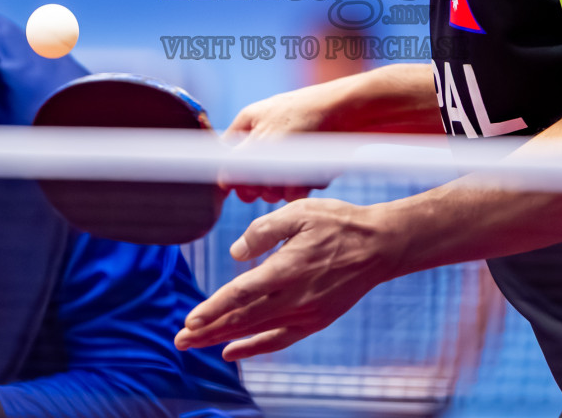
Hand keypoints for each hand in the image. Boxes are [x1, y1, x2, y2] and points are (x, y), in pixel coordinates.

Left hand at [173, 197, 405, 360]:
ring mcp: (306, 312)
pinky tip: (232, 351)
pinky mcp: (316, 320)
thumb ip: (264, 231)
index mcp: (287, 268)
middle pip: (242, 319)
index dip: (213, 309)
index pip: (241, 294)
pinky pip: (279, 339)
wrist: (381, 246)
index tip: (190, 319)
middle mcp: (295, 296)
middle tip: (180, 340)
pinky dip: (254, 347)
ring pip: (256, 331)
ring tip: (196, 344)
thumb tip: (236, 253)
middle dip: (208, 330)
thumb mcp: (300, 211)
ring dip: (223, 339)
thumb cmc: (340, 223)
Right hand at [222, 82, 344, 202]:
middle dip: (265, 185)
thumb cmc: (306, 119)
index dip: (234, 176)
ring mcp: (290, 145)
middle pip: (254, 173)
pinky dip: (308, 181)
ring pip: (279, 180)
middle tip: (273, 189)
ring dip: (289, 185)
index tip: (246, 190)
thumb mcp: (266, 143)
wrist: (355, 111)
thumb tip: (222, 182)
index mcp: (249, 122)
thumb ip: (241, 165)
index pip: (228, 155)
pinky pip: (301, 179)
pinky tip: (318, 176)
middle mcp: (267, 133)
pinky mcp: (311, 156)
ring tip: (300, 179)